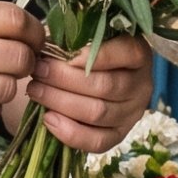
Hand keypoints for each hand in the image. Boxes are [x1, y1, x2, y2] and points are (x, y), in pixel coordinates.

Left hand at [28, 36, 155, 153]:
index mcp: (138, 53)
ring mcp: (133, 112)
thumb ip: (74, 37)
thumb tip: (46, 46)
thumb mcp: (88, 35)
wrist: (105, 77)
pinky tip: (48, 118)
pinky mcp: (120, 134)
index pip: (124, 53)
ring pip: (97, 113)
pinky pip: (98, 141)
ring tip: (36, 90)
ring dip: (61, 102)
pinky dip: (71, 133)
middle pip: (104, 86)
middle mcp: (141, 84)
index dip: (92, 56)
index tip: (59, 53)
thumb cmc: (91, 50)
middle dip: (64, 79)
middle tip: (38, 71)